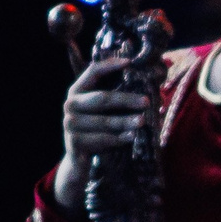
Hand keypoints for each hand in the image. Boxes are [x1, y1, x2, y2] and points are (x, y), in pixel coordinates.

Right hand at [52, 57, 150, 215]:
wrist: (78, 159)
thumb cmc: (97, 130)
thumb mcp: (102, 111)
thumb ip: (116, 96)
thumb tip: (150, 80)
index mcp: (76, 91)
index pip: (93, 72)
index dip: (110, 65)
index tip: (130, 62)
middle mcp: (70, 105)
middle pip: (102, 99)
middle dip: (126, 100)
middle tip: (146, 101)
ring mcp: (70, 124)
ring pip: (104, 122)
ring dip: (125, 121)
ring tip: (142, 121)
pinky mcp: (75, 143)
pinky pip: (102, 139)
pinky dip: (119, 138)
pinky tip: (132, 136)